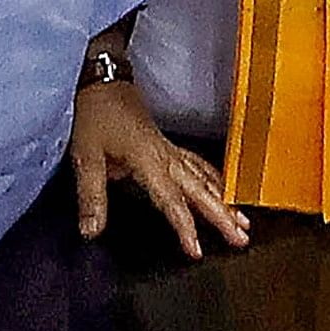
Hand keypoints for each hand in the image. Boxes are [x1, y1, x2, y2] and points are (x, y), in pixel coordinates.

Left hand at [71, 77, 248, 257]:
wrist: (102, 79)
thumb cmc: (95, 114)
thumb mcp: (86, 155)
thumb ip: (91, 195)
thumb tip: (91, 232)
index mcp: (148, 160)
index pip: (172, 200)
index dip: (185, 226)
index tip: (197, 251)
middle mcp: (166, 156)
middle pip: (200, 190)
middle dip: (222, 215)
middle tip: (242, 239)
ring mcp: (170, 149)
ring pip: (205, 177)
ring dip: (225, 200)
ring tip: (243, 221)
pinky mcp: (168, 145)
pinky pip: (198, 164)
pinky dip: (215, 178)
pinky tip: (223, 188)